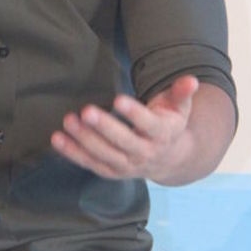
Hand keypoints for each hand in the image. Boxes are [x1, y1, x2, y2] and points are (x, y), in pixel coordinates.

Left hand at [50, 75, 198, 184]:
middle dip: (104, 127)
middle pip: (123, 143)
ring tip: (68, 121)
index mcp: (163, 135)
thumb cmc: (169, 124)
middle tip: (86, 110)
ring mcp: (127, 166)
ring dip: (84, 139)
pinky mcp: (111, 171)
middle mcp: (145, 154)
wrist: (169, 159)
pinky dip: (73, 153)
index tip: (119, 99)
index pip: (149, 125)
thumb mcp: (180, 107)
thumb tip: (192, 79)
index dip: (134, 113)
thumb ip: (182, 92)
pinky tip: (58, 139)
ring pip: (104, 155)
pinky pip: (90, 163)